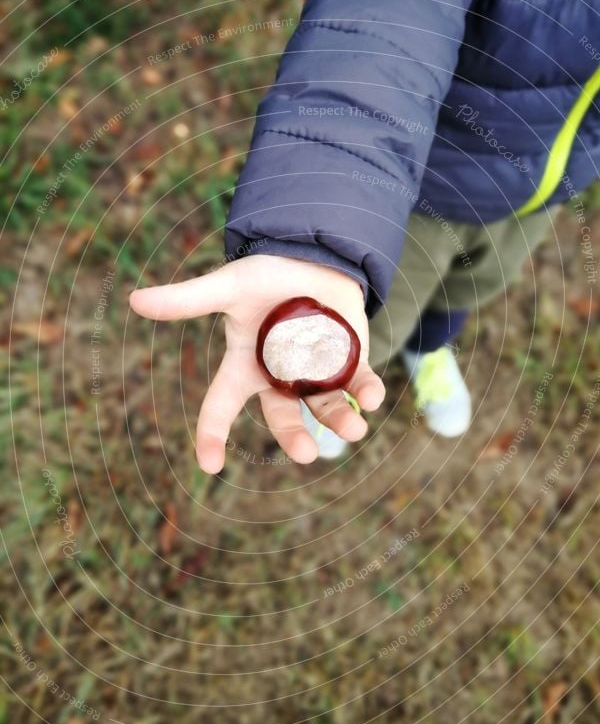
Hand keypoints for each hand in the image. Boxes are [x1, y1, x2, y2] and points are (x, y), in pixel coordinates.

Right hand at [129, 255, 384, 472]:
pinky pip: (358, 384)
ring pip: (325, 407)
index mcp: (245, 367)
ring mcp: (315, 373)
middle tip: (306, 453)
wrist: (312, 258)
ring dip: (339, 420)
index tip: (209, 464)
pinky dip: (368, 392)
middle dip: (294, 437)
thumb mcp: (228, 286)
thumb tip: (134, 299)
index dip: (212, 435)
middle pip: (282, 417)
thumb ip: (188, 299)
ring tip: (354, 429)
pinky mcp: (349, 361)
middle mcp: (278, 378)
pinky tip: (373, 398)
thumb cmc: (266, 276)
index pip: (221, 406)